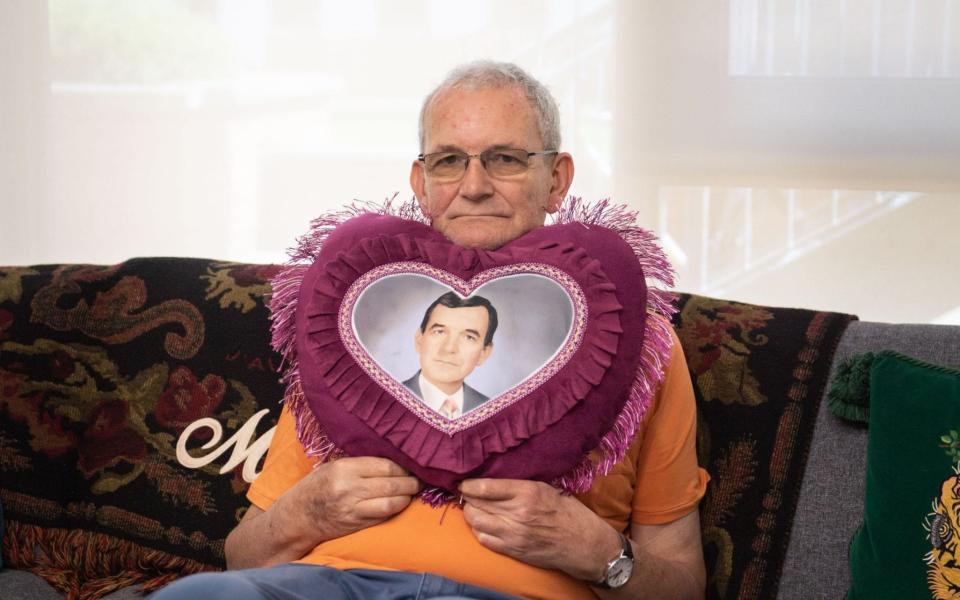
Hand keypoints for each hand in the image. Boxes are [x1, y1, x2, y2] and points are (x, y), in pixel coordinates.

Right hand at [288, 456, 421, 542]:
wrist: (297, 516)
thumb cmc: (316, 486)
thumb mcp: (333, 466)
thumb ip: (360, 463)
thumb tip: (393, 459)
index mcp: (344, 469)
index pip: (384, 466)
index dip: (403, 467)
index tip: (412, 466)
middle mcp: (349, 488)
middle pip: (391, 484)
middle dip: (411, 482)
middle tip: (420, 480)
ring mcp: (352, 509)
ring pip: (391, 503)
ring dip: (406, 498)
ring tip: (413, 492)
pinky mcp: (355, 525)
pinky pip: (383, 516)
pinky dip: (395, 509)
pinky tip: (400, 503)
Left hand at [459, 478, 619, 580]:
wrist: (583, 544)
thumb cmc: (568, 511)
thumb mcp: (546, 488)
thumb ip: (519, 484)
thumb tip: (493, 478)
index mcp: (526, 492)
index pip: (485, 487)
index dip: (468, 485)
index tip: (463, 483)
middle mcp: (517, 513)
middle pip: (476, 504)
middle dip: (467, 498)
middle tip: (467, 494)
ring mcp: (513, 534)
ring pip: (476, 522)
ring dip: (471, 513)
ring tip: (474, 508)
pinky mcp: (512, 550)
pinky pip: (484, 539)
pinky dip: (479, 530)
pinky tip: (483, 524)